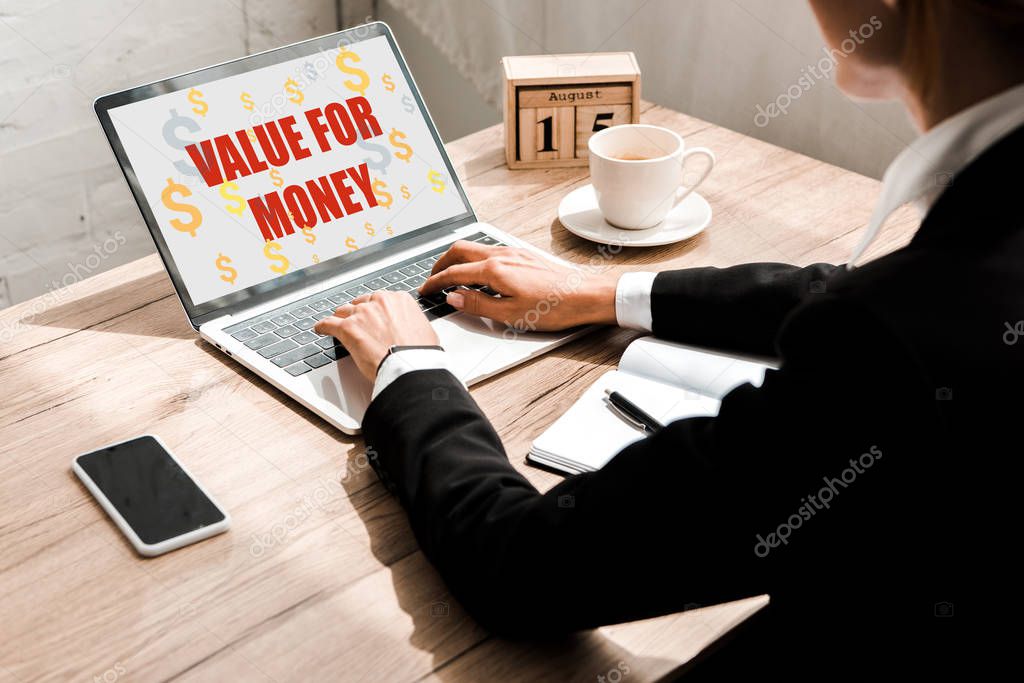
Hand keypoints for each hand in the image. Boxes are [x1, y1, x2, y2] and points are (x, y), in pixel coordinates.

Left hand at [314, 291, 438, 381]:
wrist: (410, 366)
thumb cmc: (419, 353)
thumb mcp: (424, 330)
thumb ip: (411, 323)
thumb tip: (410, 330)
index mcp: (399, 299)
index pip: (381, 300)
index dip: (376, 310)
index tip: (374, 316)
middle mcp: (379, 302)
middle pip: (360, 304)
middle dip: (358, 313)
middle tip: (359, 324)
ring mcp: (361, 313)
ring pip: (344, 311)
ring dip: (342, 319)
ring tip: (338, 325)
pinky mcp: (347, 328)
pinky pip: (328, 323)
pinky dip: (323, 326)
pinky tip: (321, 328)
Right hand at [419, 240, 618, 330]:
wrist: (586, 295)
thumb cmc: (554, 307)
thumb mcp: (509, 314)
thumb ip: (477, 304)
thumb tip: (453, 298)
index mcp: (494, 270)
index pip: (454, 273)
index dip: (435, 282)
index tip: (426, 290)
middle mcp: (502, 255)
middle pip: (460, 250)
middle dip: (441, 263)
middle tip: (433, 278)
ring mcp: (513, 253)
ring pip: (475, 248)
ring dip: (458, 260)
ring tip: (452, 276)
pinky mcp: (523, 255)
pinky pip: (490, 251)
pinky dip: (475, 260)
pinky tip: (480, 274)